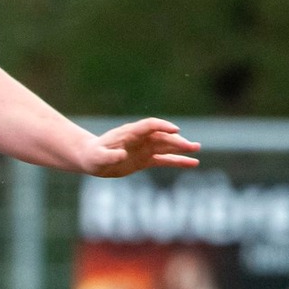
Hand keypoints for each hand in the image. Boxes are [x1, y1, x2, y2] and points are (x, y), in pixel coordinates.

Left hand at [80, 119, 200, 177]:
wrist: (92, 160)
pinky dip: (178, 161)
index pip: (149, 125)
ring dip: (181, 148)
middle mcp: (141, 139)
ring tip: (196, 149)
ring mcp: (145, 149)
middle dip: (177, 141)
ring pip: (167, 147)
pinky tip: (193, 163)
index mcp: (130, 133)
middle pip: (162, 137)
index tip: (175, 130)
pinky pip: (165, 160)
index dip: (162, 126)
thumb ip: (109, 156)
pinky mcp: (146, 160)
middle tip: (191, 146)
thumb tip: (122, 154)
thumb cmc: (93, 156)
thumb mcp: (98, 158)